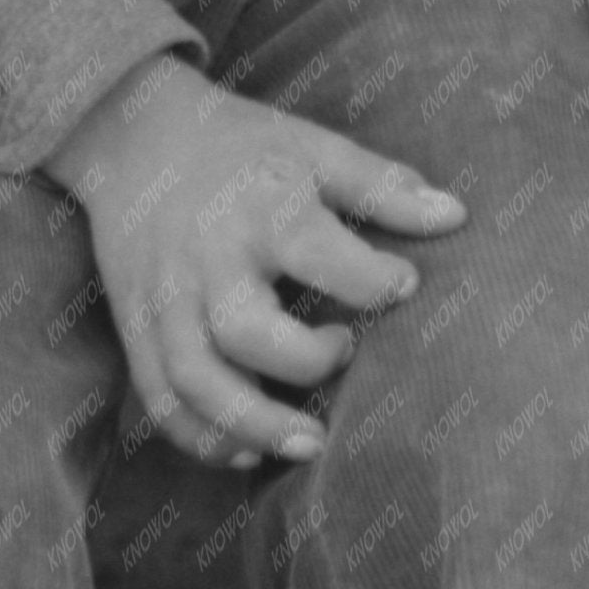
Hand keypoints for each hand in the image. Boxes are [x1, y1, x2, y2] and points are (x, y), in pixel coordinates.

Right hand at [45, 59, 465, 470]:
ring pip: (195, 380)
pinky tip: (246, 452)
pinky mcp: (135, 328)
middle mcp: (206, 258)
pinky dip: (198, 436)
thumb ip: (380, 186)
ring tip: (309, 446)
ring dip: (251, 424)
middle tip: (348, 354)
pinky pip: (159, 397)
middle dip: (303, 364)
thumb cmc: (241, 146)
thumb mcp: (311, 147)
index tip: (406, 287)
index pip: (315, 250)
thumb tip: (456, 217)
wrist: (133, 135)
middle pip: (243, 330)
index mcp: (258, 205)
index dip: (369, 278)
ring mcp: (164, 299)